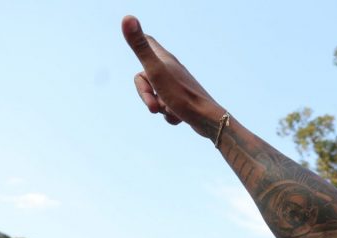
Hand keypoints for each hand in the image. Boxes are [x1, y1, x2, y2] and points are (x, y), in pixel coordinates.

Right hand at [121, 16, 223, 135]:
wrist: (208, 120)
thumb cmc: (181, 95)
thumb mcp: (155, 70)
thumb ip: (140, 47)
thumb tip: (127, 17)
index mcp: (165, 60)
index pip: (149, 41)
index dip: (140, 41)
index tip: (138, 37)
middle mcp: (173, 70)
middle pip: (145, 77)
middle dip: (145, 94)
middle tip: (153, 106)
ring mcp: (179, 86)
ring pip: (157, 95)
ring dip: (160, 107)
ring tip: (171, 110)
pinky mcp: (185, 101)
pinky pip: (169, 109)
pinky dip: (171, 115)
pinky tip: (179, 116)